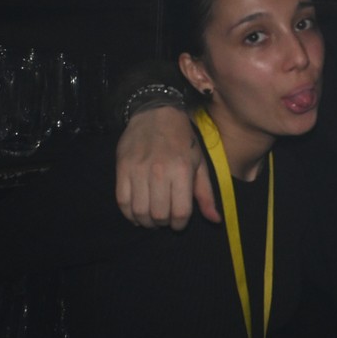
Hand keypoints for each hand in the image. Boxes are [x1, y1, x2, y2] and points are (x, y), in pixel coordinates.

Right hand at [115, 106, 220, 228]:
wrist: (156, 113)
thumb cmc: (183, 140)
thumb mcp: (200, 164)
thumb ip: (206, 194)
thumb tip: (215, 220)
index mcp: (182, 171)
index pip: (181, 212)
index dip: (180, 224)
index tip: (179, 223)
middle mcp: (160, 171)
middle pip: (159, 214)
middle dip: (163, 224)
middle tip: (165, 220)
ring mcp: (138, 170)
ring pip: (139, 211)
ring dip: (146, 221)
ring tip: (151, 219)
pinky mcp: (122, 168)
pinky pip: (122, 200)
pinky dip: (128, 213)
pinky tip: (136, 214)